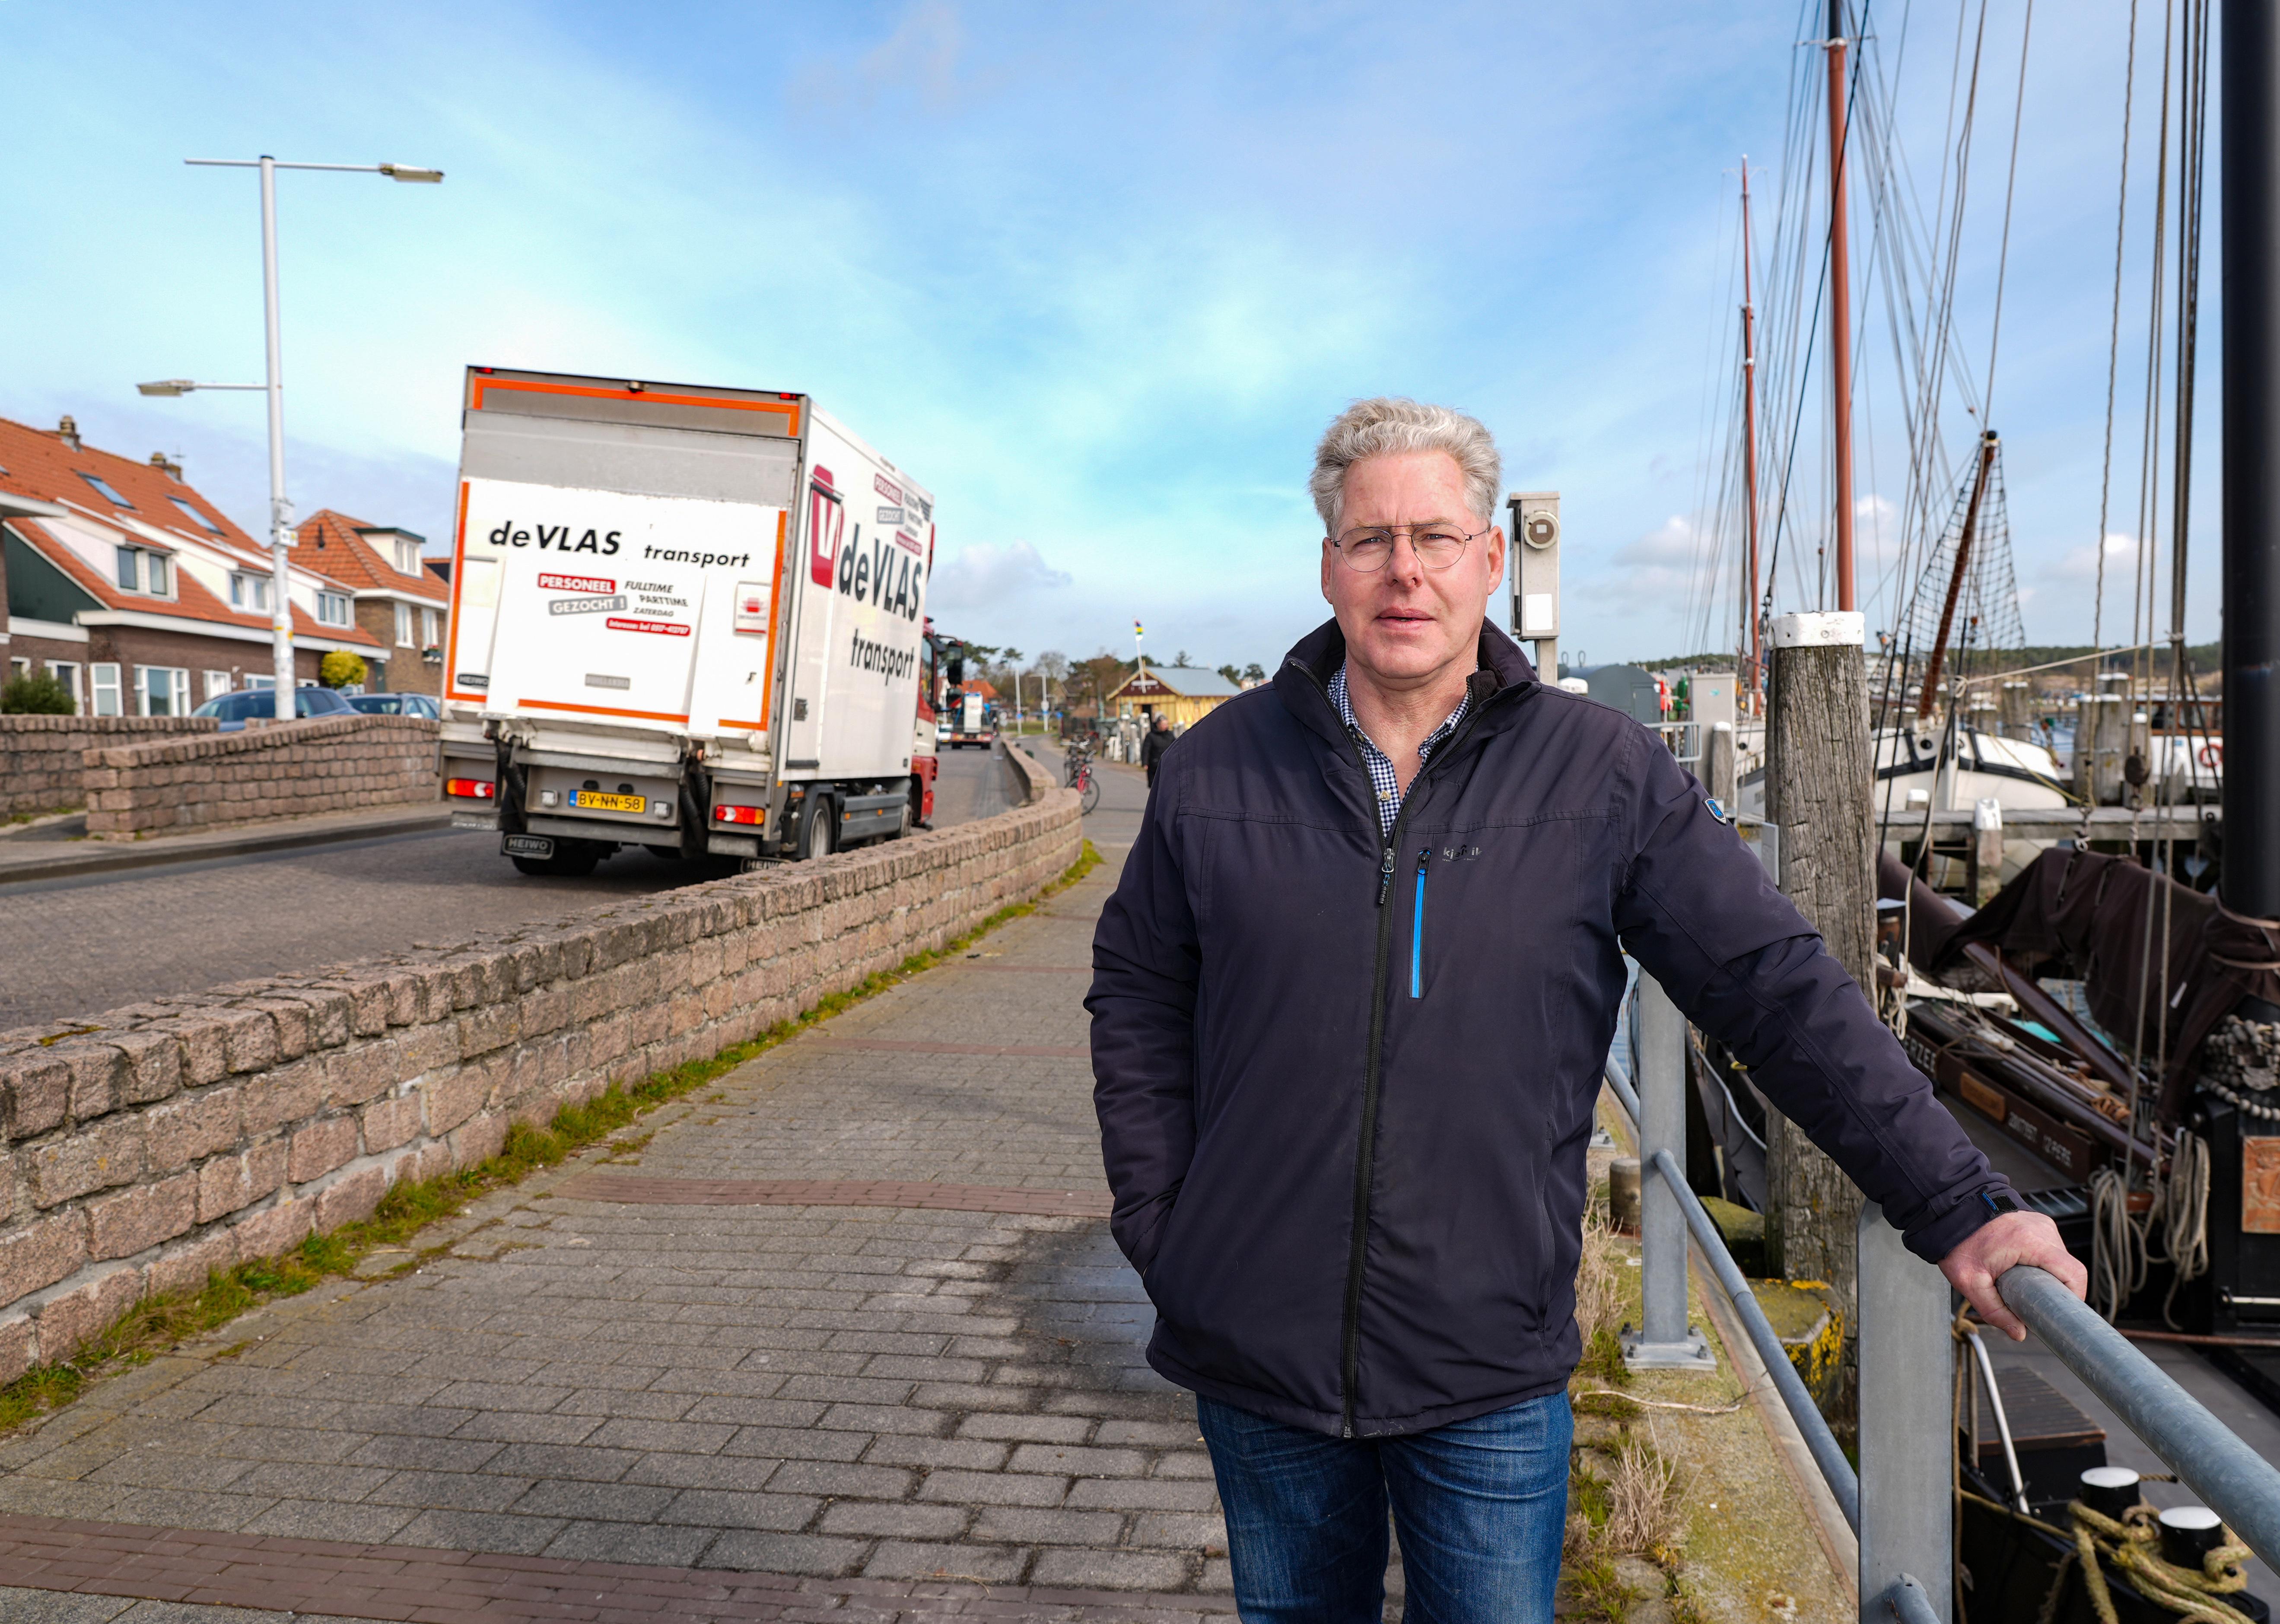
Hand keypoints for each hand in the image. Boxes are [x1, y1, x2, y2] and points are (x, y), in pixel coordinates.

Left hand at [1939, 1209, 2085, 1340]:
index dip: (2074, 1296)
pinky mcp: (2036, 1222)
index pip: (2073, 1272)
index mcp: (2029, 1242)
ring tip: (2027, 1283)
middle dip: (2057, 1288)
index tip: (2061, 1311)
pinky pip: (2050, 1247)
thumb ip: (1994, 1311)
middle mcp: (2041, 1228)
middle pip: (2068, 1267)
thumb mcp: (1970, 1283)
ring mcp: (2040, 1223)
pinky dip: (2043, 1261)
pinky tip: (2026, 1269)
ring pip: (2060, 1258)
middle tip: (2038, 1302)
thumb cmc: (1958, 1244)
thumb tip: (2019, 1333)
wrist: (1949, 1214)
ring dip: (2050, 1274)